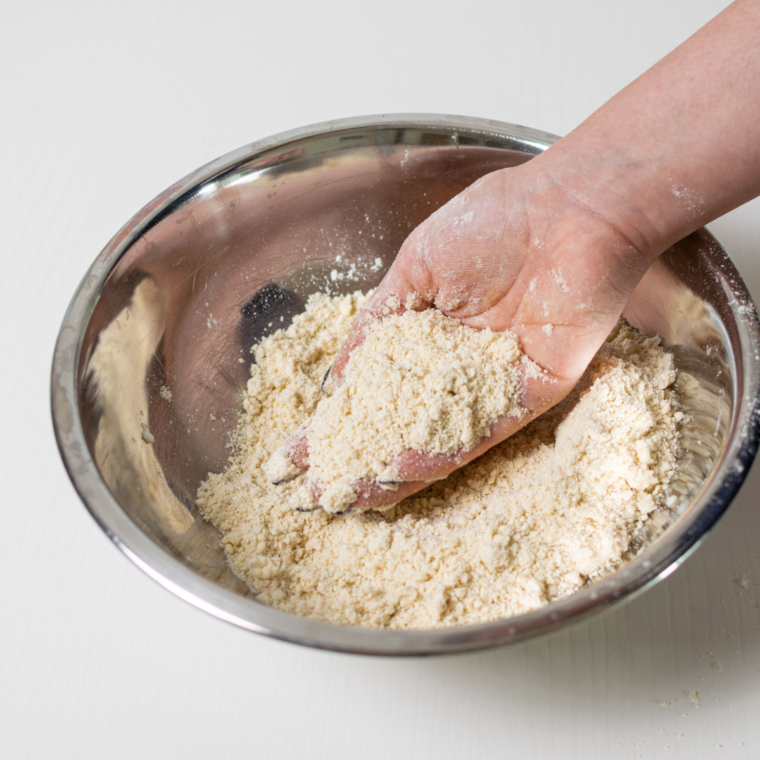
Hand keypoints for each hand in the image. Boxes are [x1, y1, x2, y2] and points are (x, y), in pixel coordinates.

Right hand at [269, 160, 658, 511]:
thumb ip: (376, 326)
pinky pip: (480, 434)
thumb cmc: (490, 223)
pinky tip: (396, 476)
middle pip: (398, 423)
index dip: (335, 421)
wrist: (568, 211)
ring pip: (434, 438)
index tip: (294, 453)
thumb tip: (335, 379)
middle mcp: (454, 366)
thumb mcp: (412, 269)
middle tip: (314, 492)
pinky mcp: (529, 396)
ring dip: (389, 471)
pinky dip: (438, 455)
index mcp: (424, 333)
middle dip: (355, 456)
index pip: (371, 388)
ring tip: (345, 498)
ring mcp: (490, 385)